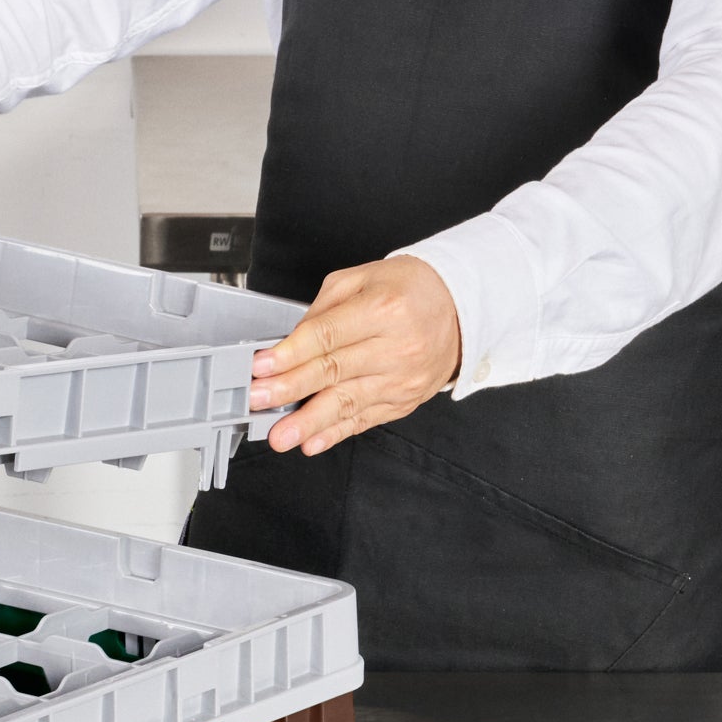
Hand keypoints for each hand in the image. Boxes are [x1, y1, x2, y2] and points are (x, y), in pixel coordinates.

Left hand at [251, 256, 461, 454]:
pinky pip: (365, 420)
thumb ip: (323, 310)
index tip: (261, 366)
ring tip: (280, 435)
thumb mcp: (363, 279)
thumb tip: (288, 343)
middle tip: (258, 400)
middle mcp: (397, 347)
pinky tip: (313, 442)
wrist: (463, 308)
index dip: (290, 354)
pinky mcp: (405, 400)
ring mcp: (402, 378)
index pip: (327, 336)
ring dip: (309, 422)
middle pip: (333, 371)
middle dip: (289, 389)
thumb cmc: (410, 289)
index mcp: (383, 310)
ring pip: (347, 403)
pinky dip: (337, 433)